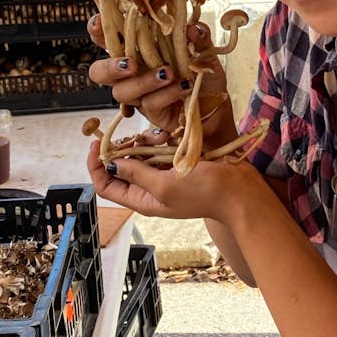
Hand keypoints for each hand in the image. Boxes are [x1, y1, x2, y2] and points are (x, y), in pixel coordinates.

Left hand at [84, 135, 256, 221]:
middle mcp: (151, 189)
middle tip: (130, 136)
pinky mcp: (178, 164)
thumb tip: (113, 163)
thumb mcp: (165, 185)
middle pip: (121, 168)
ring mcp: (165, 176)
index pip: (106, 186)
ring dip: (143, 143)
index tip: (96, 144)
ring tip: (154, 137)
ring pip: (140, 155)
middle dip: (122, 150)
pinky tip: (168, 137)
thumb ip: (137, 173)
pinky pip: (159, 150)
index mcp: (143, 201)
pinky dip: (159, 141)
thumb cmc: (205, 193)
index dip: (96, 166)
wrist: (240, 191)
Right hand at [87, 20, 235, 140]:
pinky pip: (148, 103)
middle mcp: (132, 72)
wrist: (217, 108)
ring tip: (168, 73)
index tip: (100, 23)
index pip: (108, 38)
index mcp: (138, 49)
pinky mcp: (151, 112)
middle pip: (99, 72)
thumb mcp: (204, 51)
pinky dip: (166, 93)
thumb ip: (198, 36)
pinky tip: (184, 86)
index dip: (97, 30)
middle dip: (109, 67)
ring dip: (143, 81)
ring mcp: (139, 94)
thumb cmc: (203, 76)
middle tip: (130, 63)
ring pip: (121, 91)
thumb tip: (190, 29)